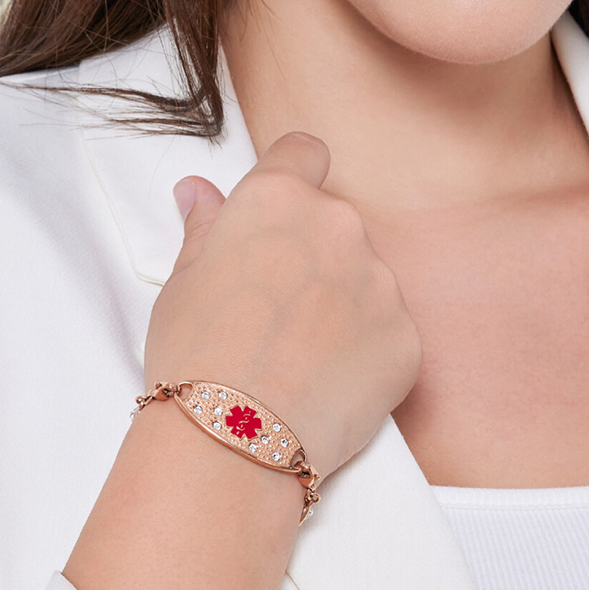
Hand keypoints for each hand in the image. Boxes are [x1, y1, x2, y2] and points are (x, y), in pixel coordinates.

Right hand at [142, 133, 420, 476]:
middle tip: (274, 309)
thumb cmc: (194, 355)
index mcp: (279, 198)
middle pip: (335, 223)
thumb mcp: (181, 281)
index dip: (293, 178)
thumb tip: (200, 193)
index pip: (304, 152)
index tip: (280, 215)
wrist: (234, 437)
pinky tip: (326, 383)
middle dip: (313, 254)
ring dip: (341, 304)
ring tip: (297, 356)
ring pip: (365, 278)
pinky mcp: (407, 337)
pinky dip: (365, 352)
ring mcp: (381, 281)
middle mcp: (339, 225)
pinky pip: (388, 332)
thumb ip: (205, 228)